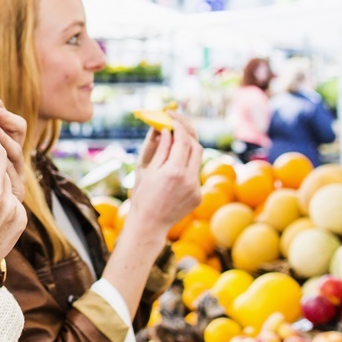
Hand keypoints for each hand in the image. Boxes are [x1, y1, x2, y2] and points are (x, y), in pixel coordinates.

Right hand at [124, 120, 203, 237]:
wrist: (149, 224)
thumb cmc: (142, 196)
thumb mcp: (147, 170)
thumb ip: (160, 148)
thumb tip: (167, 130)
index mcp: (174, 171)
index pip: (183, 139)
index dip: (178, 125)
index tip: (171, 116)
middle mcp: (189, 179)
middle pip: (196, 146)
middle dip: (187, 133)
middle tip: (177, 125)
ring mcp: (196, 189)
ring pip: (197, 160)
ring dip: (187, 149)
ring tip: (174, 142)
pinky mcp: (198, 196)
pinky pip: (195, 174)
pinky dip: (186, 165)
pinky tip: (174, 167)